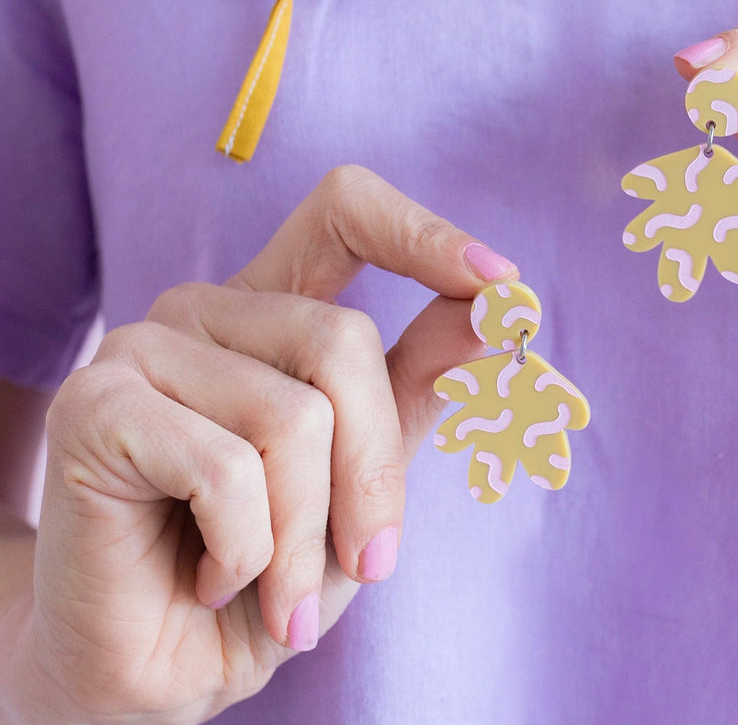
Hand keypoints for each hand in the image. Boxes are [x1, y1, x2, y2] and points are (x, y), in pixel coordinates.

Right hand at [18, 166, 511, 723]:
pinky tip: (212, 576)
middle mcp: (207, 307)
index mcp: (274, 308)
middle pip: (342, 340)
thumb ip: (421, 379)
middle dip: (372, 471)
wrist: (171, 669)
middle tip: (365, 562)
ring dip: (305, 535)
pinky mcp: (96, 405)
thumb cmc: (273, 565)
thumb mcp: (368, 469)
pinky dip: (246, 552)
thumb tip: (501, 306)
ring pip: (292, 416)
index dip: (422, 232)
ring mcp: (143, 346)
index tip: (501, 286)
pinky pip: (225, 469)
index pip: (345, 209)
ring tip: (274, 588)